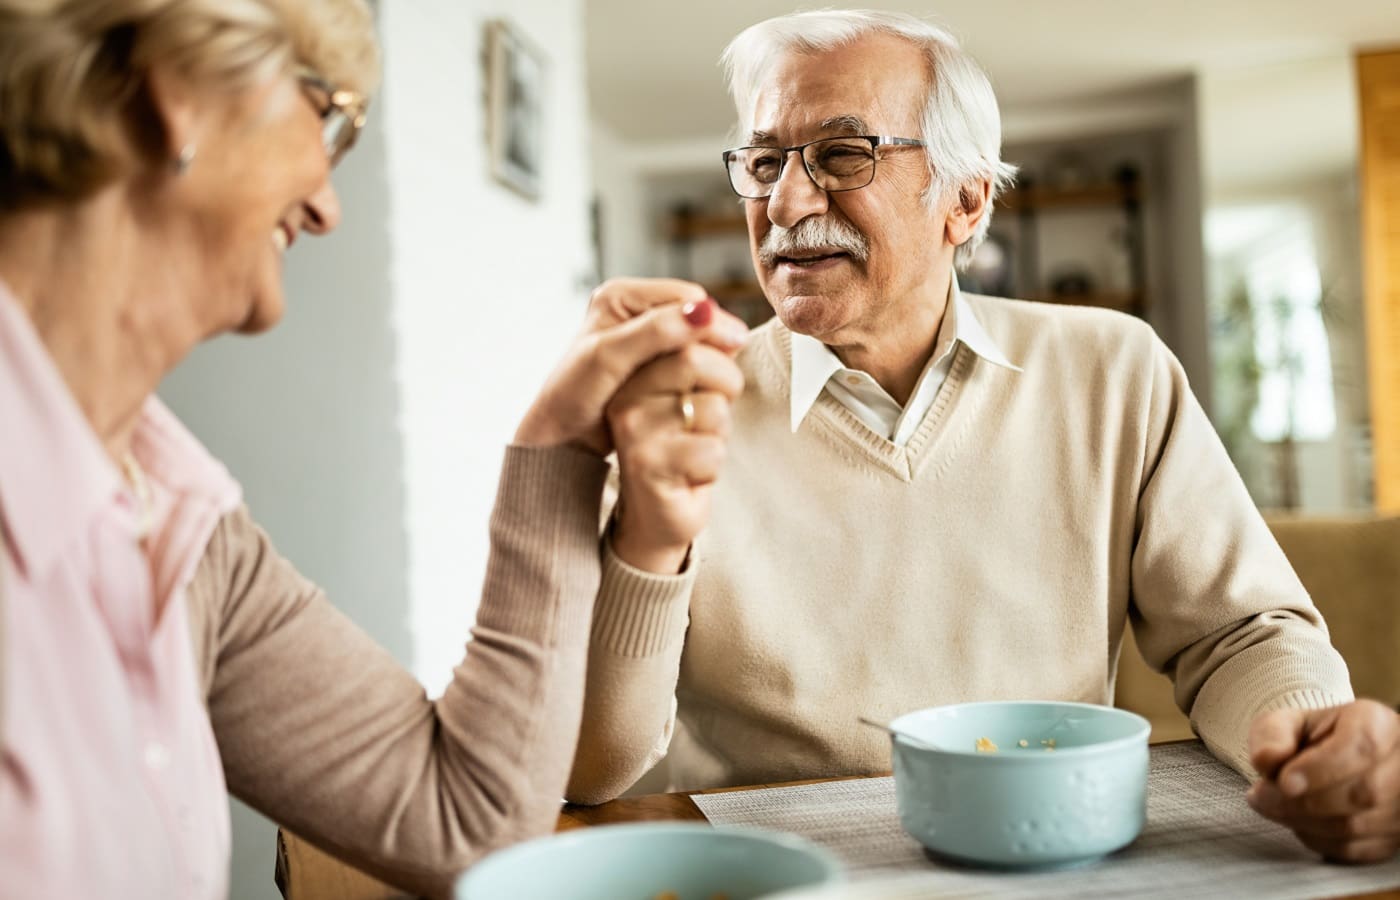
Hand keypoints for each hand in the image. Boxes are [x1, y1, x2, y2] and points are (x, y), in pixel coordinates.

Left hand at [514, 278, 747, 455]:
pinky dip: (695, 372)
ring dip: (705, 358)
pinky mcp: (647, 359)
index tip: (735, 347)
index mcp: (620, 295)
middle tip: (729, 368)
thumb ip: (656, 332)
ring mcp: (640, 334)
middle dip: (709, 341)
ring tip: (716, 380)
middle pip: (693, 316)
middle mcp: (631, 308)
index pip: (687, 297)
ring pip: (692, 339)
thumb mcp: (612, 358)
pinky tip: (698, 388)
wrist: (559, 435)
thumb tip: (704, 312)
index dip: (712, 321)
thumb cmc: (575, 396)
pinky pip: (685, 358)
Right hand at [607, 341, 745, 573]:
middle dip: (726, 385)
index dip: (720, 345)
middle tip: (717, 409)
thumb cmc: (681, 446)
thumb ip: (703, 357)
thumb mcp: (689, 394)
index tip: (727, 362)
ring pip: (712, 409)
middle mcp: (625, 394)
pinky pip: (711, 450)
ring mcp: (634, 430)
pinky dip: (712, 466)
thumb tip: (732, 329)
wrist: (657, 514)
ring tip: (695, 447)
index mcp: (632, 370)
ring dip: (719, 433)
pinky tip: (689, 474)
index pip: (684, 331)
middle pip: (694, 360)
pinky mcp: (648, 465)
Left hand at [1247, 699, 1399, 862]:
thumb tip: (1267, 760)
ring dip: (1304, 822)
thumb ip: (1272, 734)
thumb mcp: (1286, 723)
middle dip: (1303, 801)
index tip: (1284, 782)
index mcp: (1378, 724)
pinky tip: (1296, 822)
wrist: (1334, 757)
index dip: (1320, 769)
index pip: (1362, 748)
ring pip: (1358, 825)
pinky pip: (1356, 850)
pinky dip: (1318, 840)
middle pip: (1363, 793)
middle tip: (1262, 796)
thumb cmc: (1312, 739)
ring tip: (1271, 805)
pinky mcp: (1394, 836)